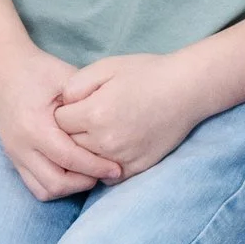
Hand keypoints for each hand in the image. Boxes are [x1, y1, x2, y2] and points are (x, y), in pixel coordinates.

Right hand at [0, 45, 123, 199]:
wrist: (1, 66)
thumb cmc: (37, 69)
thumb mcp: (66, 79)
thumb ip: (86, 102)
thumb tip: (110, 129)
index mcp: (34, 126)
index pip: (69, 158)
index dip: (96, 166)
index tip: (116, 168)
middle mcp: (20, 145)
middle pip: (56, 183)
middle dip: (84, 182)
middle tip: (105, 172)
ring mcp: (14, 154)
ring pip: (44, 190)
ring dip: (69, 187)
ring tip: (89, 173)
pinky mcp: (13, 157)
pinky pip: (34, 185)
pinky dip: (55, 185)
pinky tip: (72, 172)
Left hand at [50, 54, 203, 181]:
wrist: (186, 89)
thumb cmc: (147, 73)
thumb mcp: (107, 67)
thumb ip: (76, 85)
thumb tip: (62, 104)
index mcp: (94, 113)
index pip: (58, 122)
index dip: (63, 112)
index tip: (74, 106)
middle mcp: (105, 140)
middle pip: (69, 145)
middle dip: (71, 133)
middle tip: (83, 121)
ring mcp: (122, 157)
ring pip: (86, 163)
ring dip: (86, 151)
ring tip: (96, 134)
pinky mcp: (137, 167)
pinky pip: (108, 176)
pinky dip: (104, 166)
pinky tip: (111, 149)